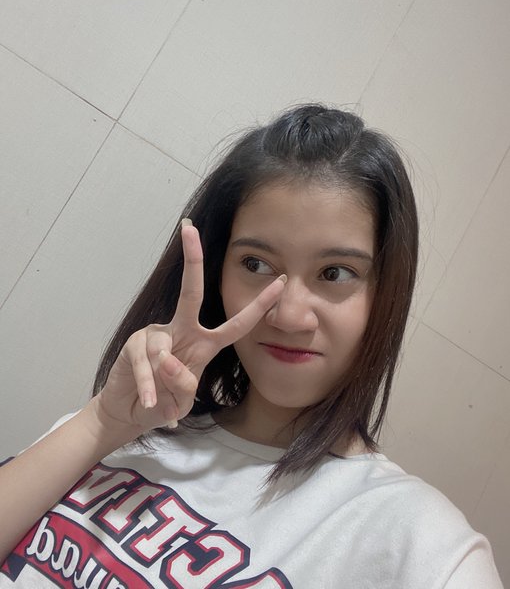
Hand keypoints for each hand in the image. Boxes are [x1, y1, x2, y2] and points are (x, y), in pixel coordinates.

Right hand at [93, 220, 284, 434]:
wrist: (130, 412)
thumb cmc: (163, 400)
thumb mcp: (182, 399)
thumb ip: (184, 384)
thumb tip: (168, 361)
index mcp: (204, 343)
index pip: (236, 323)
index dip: (260, 305)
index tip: (281, 280)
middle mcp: (182, 330)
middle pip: (190, 292)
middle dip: (192, 259)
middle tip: (189, 229)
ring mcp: (155, 335)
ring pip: (166, 351)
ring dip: (166, 382)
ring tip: (159, 403)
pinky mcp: (133, 344)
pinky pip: (145, 363)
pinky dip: (148, 387)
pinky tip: (149, 403)